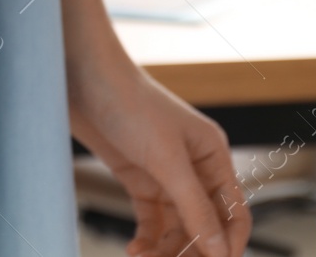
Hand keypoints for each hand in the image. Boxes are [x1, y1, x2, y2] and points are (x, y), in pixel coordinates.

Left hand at [72, 68, 249, 256]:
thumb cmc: (129, 102)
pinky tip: (135, 249)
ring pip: (177, 227)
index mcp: (213, 156)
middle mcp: (194, 167)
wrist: (81, 76)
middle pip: (205, 225)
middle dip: (191, 251)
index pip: (234, 213)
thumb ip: (195, 207)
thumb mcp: (167, 159)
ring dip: (165, 249)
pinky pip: (151, 220)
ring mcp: (165, 174)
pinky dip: (147, 238)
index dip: (228, 245)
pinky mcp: (138, 177)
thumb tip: (220, 250)